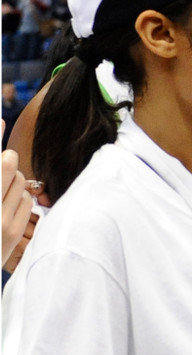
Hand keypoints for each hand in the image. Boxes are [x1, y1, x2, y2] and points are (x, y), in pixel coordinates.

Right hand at [2, 139, 33, 267]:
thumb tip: (6, 154)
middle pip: (6, 165)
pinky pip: (26, 201)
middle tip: (4, 160)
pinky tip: (5, 207)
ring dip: (12, 181)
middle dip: (5, 161)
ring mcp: (0, 221)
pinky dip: (18, 198)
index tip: (0, 122)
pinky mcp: (12, 232)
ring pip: (19, 182)